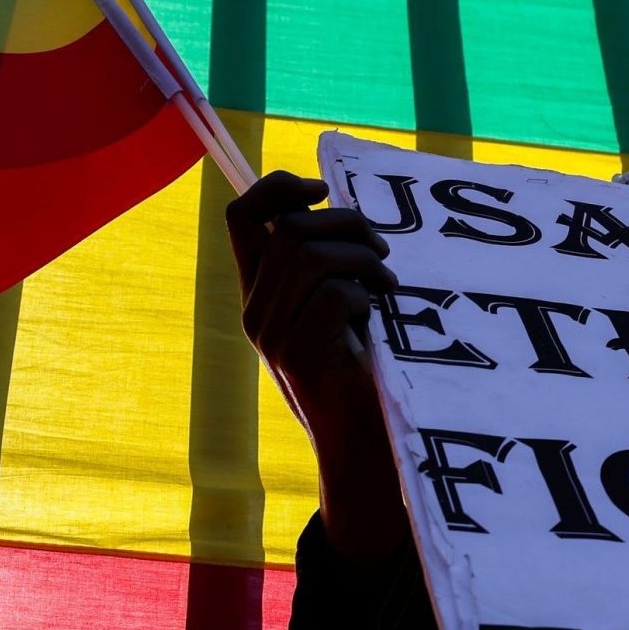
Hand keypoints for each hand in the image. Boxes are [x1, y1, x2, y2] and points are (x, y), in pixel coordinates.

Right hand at [225, 170, 410, 582]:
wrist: (361, 441)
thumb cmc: (359, 370)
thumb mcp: (336, 309)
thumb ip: (324, 267)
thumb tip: (339, 209)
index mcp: (259, 294)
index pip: (241, 218)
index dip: (277, 187)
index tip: (321, 189)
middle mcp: (255, 312)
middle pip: (288, 230)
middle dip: (345, 224)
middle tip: (381, 249)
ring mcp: (273, 337)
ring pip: (309, 257)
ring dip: (361, 258)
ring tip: (387, 281)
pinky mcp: (299, 357)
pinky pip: (332, 296)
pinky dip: (364, 294)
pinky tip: (379, 311)